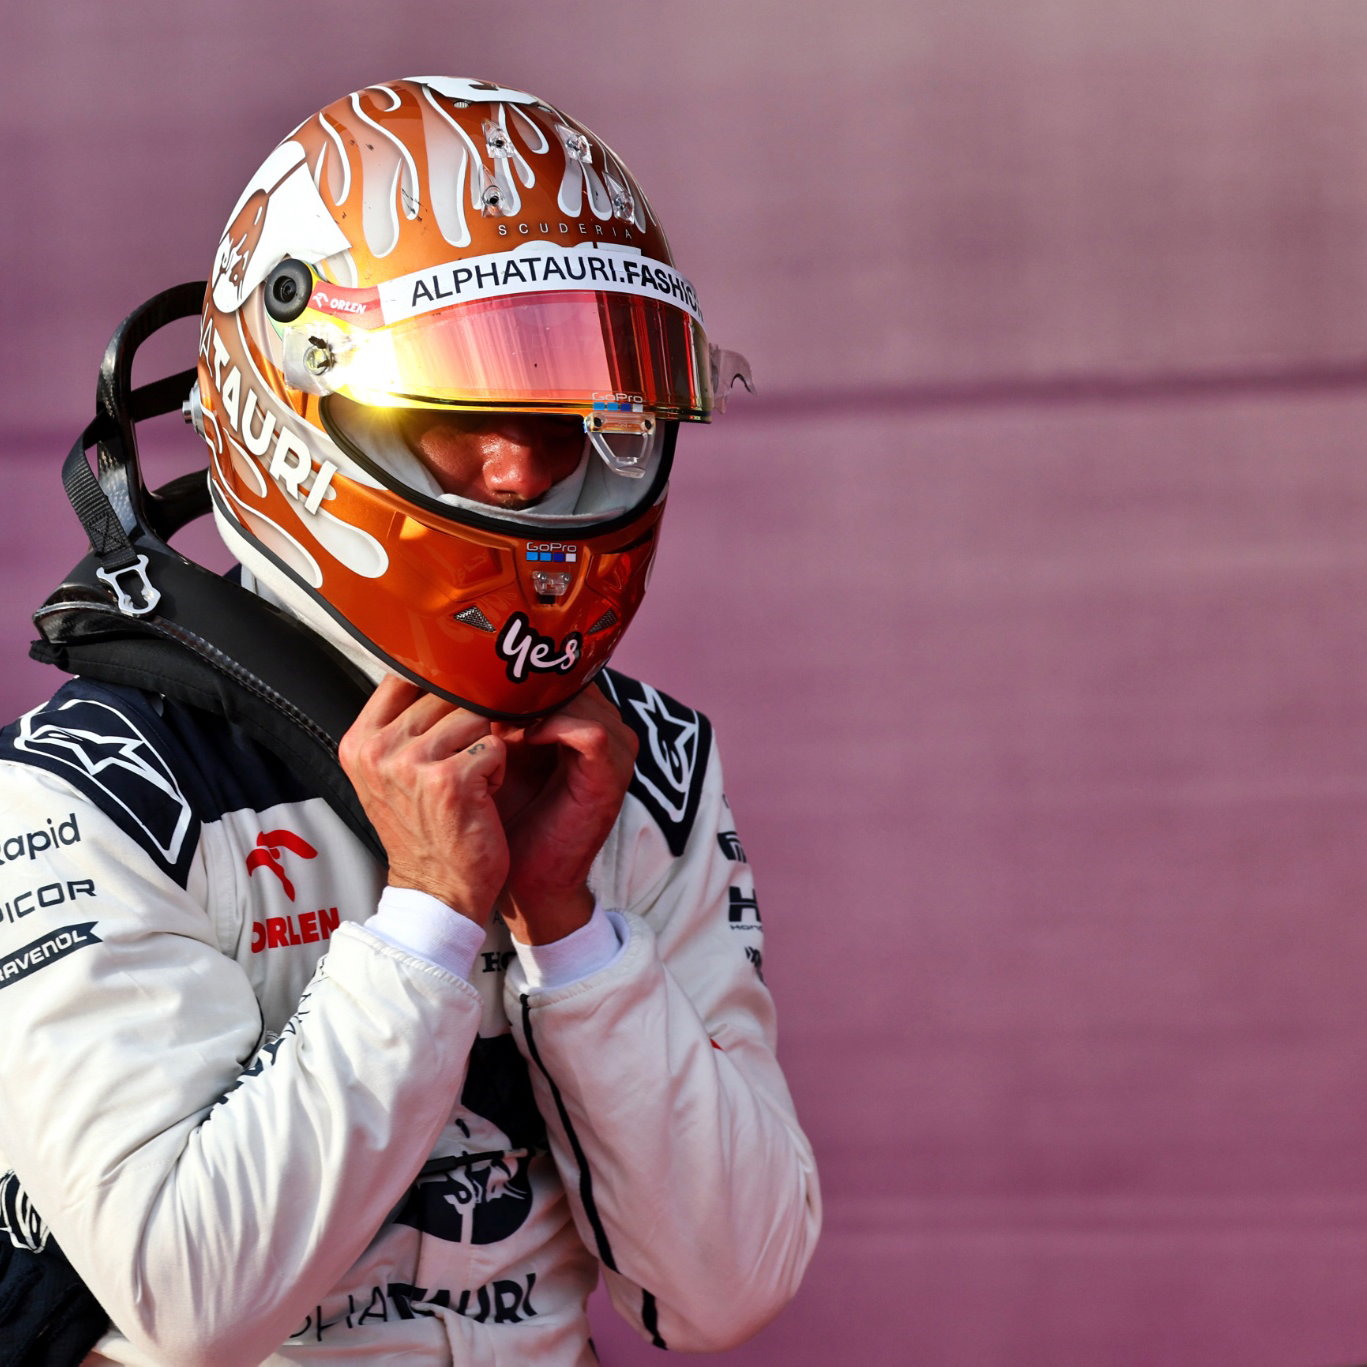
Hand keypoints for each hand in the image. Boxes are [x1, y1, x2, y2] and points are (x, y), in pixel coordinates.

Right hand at [339, 676, 508, 924]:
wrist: (437, 892)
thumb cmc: (423, 830)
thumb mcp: (390, 774)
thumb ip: (402, 724)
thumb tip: (435, 666)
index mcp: (359, 742)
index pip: (403, 675)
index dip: (440, 683)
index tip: (453, 704)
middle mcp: (378, 750)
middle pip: (445, 692)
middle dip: (467, 721)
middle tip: (463, 760)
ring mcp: (412, 763)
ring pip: (475, 716)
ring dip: (485, 745)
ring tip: (472, 779)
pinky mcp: (451, 780)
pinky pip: (496, 744)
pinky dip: (500, 768)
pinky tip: (484, 795)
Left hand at [493, 684, 637, 944]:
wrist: (524, 879)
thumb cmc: (505, 817)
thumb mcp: (493, 753)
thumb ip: (488, 712)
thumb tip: (449, 668)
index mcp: (580, 718)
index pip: (555, 666)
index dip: (514, 666)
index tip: (471, 673)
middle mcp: (605, 727)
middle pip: (570, 674)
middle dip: (522, 679)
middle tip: (478, 685)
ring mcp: (615, 752)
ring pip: (581, 697)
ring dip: (533, 703)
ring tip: (492, 713)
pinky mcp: (611, 776)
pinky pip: (588, 732)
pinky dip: (551, 728)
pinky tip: (514, 739)